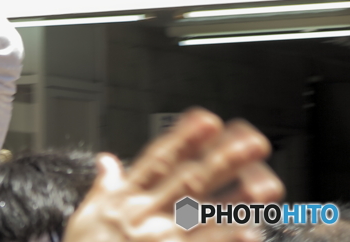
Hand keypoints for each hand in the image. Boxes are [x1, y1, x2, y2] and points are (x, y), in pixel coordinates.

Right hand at [63, 108, 283, 241]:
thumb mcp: (85, 215)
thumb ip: (102, 186)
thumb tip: (106, 160)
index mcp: (126, 199)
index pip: (157, 161)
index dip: (183, 139)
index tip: (207, 120)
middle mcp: (147, 215)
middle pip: (189, 181)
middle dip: (221, 160)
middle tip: (251, 142)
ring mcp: (162, 240)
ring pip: (205, 215)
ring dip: (237, 199)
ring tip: (266, 183)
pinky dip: (227, 241)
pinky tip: (251, 233)